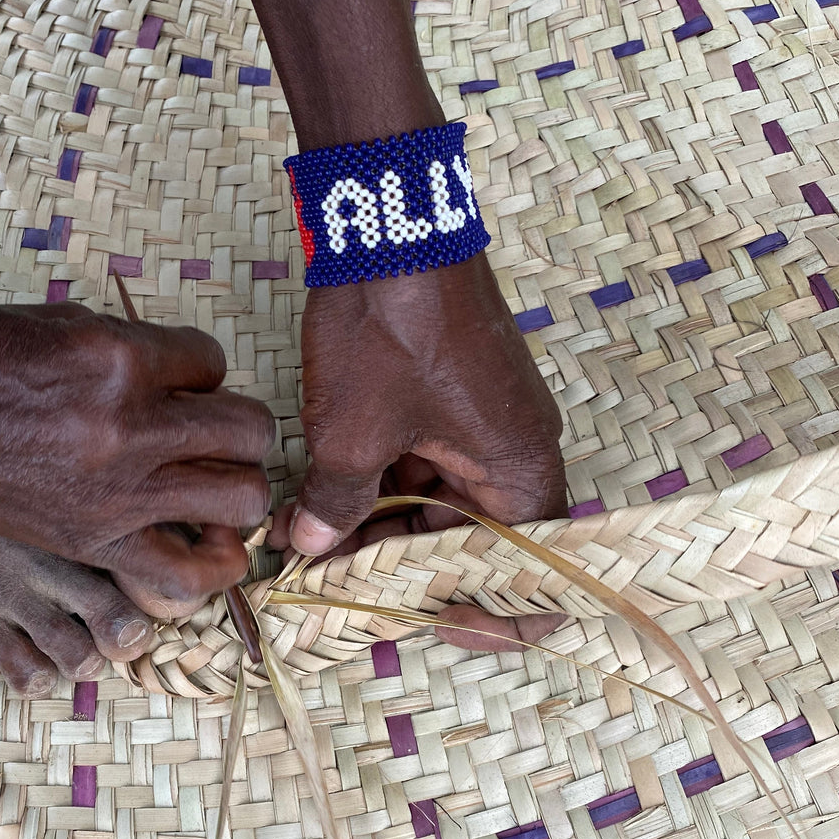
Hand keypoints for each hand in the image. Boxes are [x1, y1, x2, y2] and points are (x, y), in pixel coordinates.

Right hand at [0, 301, 275, 607]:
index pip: (214, 362)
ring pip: (244, 498)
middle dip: (241, 425)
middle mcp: (129, 427)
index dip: (200, 368)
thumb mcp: (58, 321)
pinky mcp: (93, 543)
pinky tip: (214, 546)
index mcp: (119, 358)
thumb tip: (186, 374)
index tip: (174, 379)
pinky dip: (216, 566)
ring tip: (217, 481)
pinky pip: (187, 574)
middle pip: (249, 431)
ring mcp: (115, 493)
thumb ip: (132, 346)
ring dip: (241, 485)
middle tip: (214, 429)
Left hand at [271, 253, 565, 649]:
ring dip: (376, 524)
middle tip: (334, 583)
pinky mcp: (449, 396)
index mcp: (519, 469)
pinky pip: (421, 459)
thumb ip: (337, 501)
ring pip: (436, 501)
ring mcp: (481, 420)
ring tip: (305, 541)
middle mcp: (514, 449)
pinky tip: (315, 496)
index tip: (432, 622)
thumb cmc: (390, 326)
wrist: (387, 217)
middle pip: (470, 539)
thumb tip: (314, 548)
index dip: (493, 609)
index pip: (532, 569)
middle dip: (400, 564)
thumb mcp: (352, 431)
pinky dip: (375, 481)